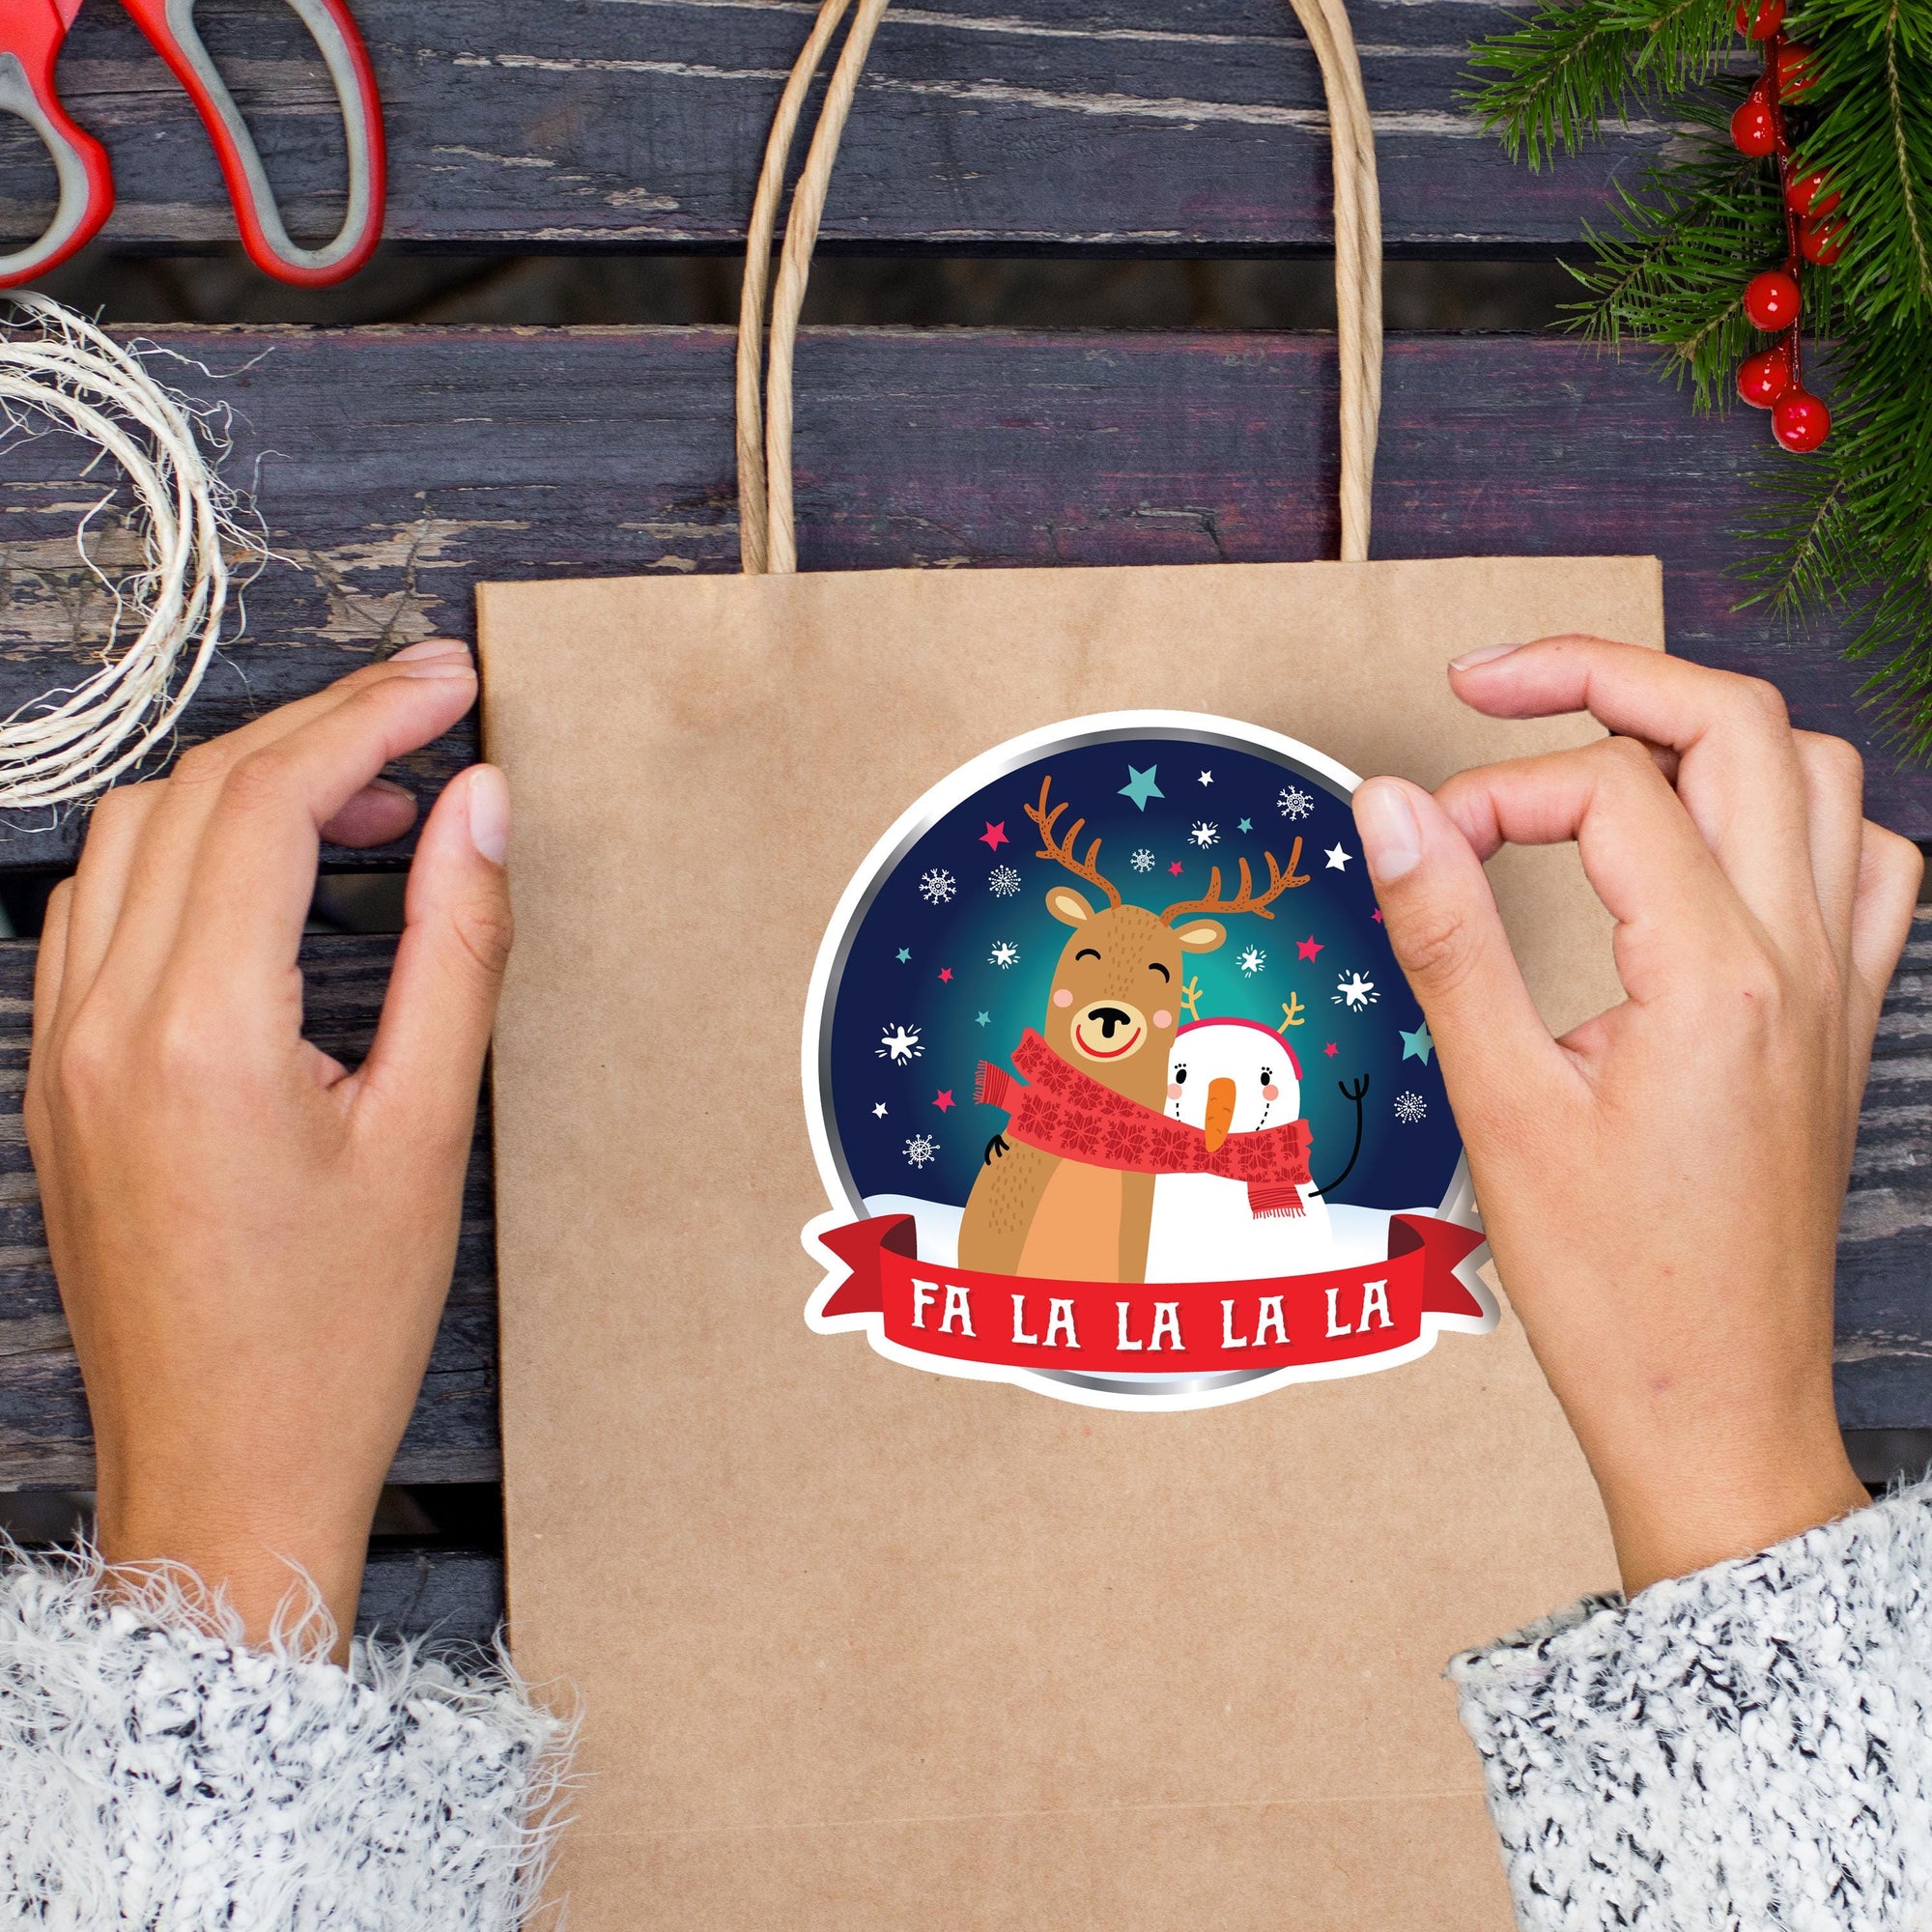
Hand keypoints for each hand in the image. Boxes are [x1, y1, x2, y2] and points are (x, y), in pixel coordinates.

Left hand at [25, 641, 510, 1657]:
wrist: (221, 1470)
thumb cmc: (333, 1334)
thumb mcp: (427, 1132)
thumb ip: (454, 948)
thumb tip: (479, 811)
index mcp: (198, 1036)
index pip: (265, 802)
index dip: (366, 719)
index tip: (448, 685)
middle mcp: (103, 1024)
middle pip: (192, 796)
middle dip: (316, 731)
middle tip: (429, 717)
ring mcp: (62, 1050)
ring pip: (131, 839)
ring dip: (246, 787)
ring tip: (371, 804)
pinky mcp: (60, 1079)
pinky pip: (100, 909)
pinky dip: (188, 855)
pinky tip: (271, 884)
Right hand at [1351, 638, 1919, 1595]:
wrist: (1717, 1410)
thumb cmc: (1615, 1289)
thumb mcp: (1500, 1106)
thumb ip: (1448, 936)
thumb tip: (1391, 806)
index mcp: (1715, 976)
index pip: (1605, 791)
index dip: (1492, 789)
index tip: (1421, 843)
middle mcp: (1799, 959)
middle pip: (1735, 724)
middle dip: (1604, 675)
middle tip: (1494, 685)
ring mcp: (1840, 987)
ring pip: (1816, 774)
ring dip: (1706, 731)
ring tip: (1600, 750)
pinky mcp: (1843, 1023)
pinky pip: (1867, 864)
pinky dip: (1794, 814)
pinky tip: (1720, 847)